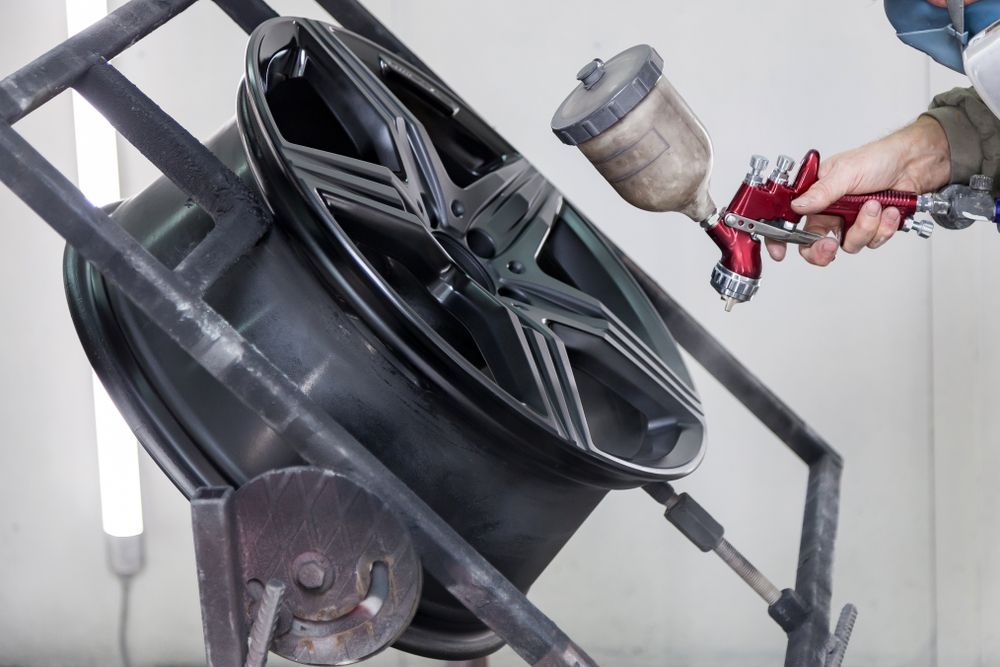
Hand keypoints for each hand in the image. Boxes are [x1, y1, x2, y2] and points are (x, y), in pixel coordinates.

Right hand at [766, 115, 950, 265]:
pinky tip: (889, 210)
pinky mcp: (872, 228)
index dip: (782, 239)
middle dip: (824, 249)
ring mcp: (851, 221)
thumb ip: (822, 192)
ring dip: (866, 227)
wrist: (915, 163)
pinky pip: (872, 242)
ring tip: (876, 206)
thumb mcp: (846, 172)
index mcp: (817, 195)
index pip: (791, 220)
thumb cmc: (880, 158)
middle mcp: (831, 211)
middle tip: (830, 244)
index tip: (780, 251)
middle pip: (816, 244)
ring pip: (849, 244)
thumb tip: (798, 206)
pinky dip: (884, 227)